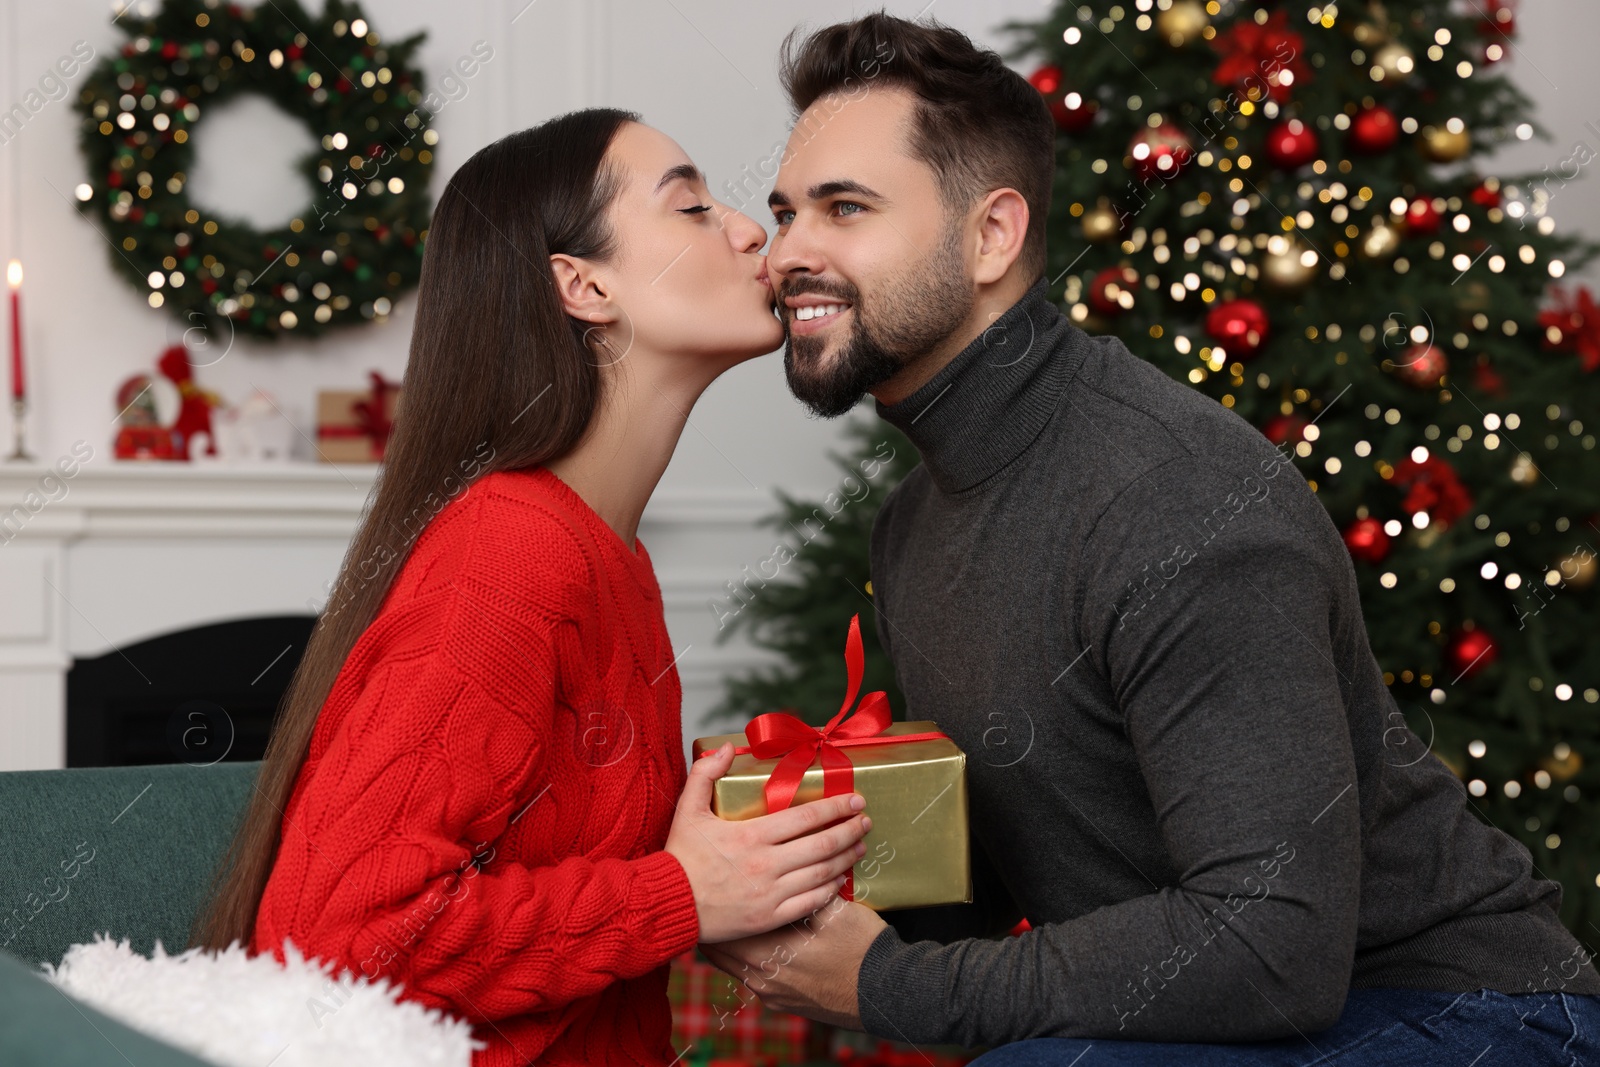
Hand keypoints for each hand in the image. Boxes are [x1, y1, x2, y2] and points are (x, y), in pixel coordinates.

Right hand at [665, 741, 871, 942]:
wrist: (666, 905)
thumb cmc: (679, 857)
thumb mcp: (687, 809)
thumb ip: (705, 774)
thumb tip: (726, 748)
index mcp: (751, 835)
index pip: (806, 817)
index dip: (836, 807)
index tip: (855, 800)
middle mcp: (766, 864)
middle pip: (822, 844)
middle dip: (850, 830)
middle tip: (866, 821)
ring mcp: (770, 894)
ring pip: (821, 873)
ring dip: (846, 858)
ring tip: (860, 846)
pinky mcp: (769, 918)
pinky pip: (810, 903)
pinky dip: (830, 890)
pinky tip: (839, 880)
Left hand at [701, 898, 885, 1029]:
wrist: (887, 994)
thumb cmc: (861, 949)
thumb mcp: (834, 909)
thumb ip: (805, 887)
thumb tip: (790, 858)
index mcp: (767, 955)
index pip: (722, 932)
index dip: (717, 909)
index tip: (715, 889)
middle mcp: (761, 980)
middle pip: (722, 952)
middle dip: (722, 927)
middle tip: (720, 901)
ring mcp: (772, 995)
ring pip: (736, 965)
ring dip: (738, 943)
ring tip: (741, 917)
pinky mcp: (784, 1002)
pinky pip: (755, 977)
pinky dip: (754, 958)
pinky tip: (768, 941)